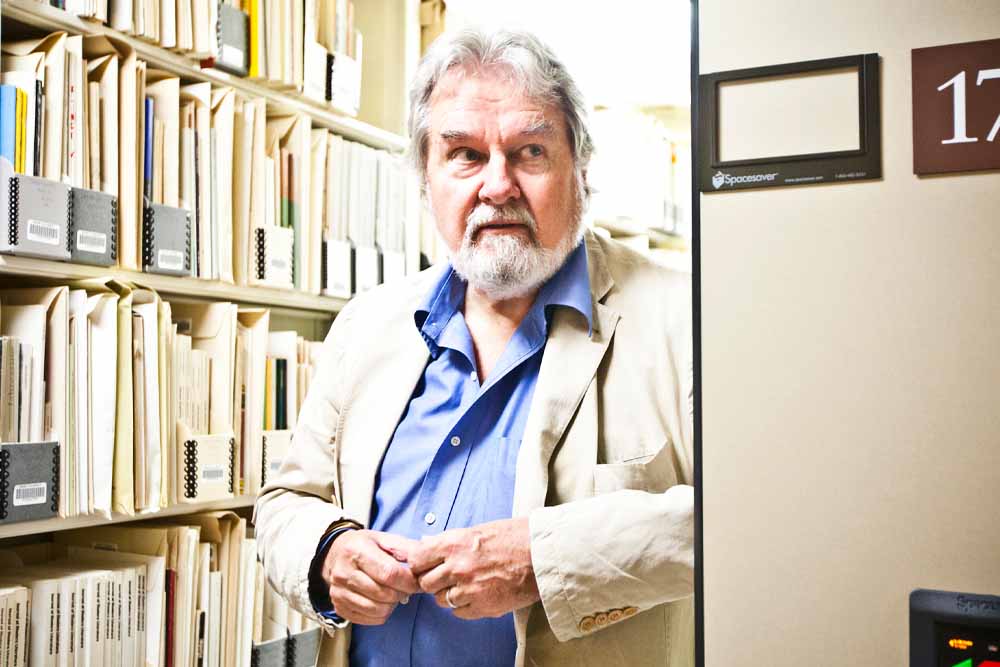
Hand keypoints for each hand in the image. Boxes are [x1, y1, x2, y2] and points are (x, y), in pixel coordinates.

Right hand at [320, 529, 420, 624]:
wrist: (334, 554)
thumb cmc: (364, 546)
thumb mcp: (384, 539)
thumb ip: (405, 548)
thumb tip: (425, 559)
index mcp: (356, 551)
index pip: (389, 573)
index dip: (409, 581)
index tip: (417, 582)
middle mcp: (344, 572)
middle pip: (384, 594)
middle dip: (402, 593)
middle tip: (406, 587)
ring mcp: (338, 592)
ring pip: (377, 609)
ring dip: (393, 604)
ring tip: (394, 592)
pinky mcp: (339, 607)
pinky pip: (369, 619)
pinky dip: (381, 613)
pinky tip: (382, 601)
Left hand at [407, 518, 539, 619]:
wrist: (544, 555)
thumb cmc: (516, 537)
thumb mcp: (479, 530)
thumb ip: (453, 542)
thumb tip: (431, 548)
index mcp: (455, 543)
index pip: (417, 559)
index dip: (419, 564)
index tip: (424, 565)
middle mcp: (458, 567)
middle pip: (425, 583)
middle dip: (433, 581)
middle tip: (445, 577)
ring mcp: (469, 589)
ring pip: (441, 600)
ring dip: (449, 594)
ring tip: (466, 585)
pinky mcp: (482, 607)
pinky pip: (458, 612)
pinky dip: (464, 606)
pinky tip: (476, 594)